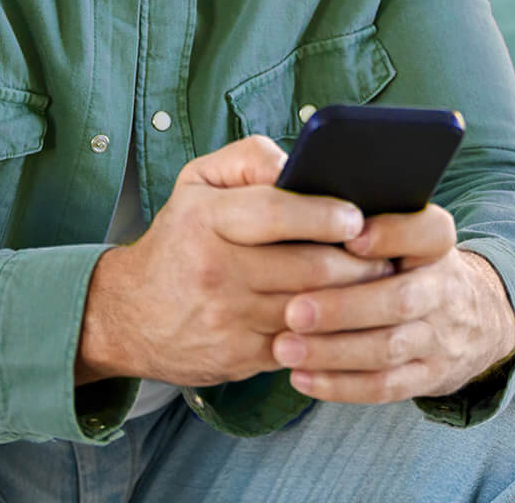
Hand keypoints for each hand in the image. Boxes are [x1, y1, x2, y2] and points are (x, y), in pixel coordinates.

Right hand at [76, 135, 397, 387]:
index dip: (325, 214)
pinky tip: (348, 319)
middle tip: (386, 256)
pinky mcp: (238, 357)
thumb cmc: (180, 238)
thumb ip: (248, 158)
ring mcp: (226, 318)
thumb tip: (298, 163)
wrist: (128, 314)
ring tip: (378, 284)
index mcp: (205, 219)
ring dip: (354, 299)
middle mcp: (214, 270)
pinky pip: (301, 344)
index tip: (357, 217)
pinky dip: (330, 333)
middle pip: (308, 267)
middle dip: (358, 262)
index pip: (276, 212)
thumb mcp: (197, 182)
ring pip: (312, 310)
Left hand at [268, 204, 514, 403]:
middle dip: (344, 308)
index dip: (393, 233)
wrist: (472, 321)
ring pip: (388, 348)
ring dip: (333, 351)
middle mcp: (444, 290)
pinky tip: (302, 378)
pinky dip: (342, 386)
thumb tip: (301, 200)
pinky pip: (387, 387)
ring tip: (284, 348)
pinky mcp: (429, 376)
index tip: (351, 236)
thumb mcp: (405, 235)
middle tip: (292, 310)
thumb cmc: (407, 266)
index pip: (430, 232)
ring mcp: (440, 337)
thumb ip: (365, 220)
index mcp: (436, 246)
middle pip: (400, 299)